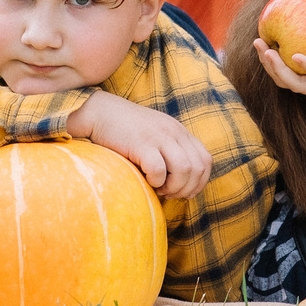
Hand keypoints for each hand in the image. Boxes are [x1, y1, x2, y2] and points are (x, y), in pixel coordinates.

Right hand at [67, 92, 212, 198]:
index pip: (205, 160)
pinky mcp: (141, 144)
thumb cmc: (126, 131)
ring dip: (174, 187)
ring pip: (184, 170)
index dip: (199, 182)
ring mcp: (159, 137)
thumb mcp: (156, 136)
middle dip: (187, 188)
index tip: (184, 192)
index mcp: (180, 132)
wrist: (100, 112)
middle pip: (198, 168)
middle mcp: (174, 133)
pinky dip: (155, 182)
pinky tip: (146, 180)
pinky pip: (159, 170)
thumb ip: (170, 151)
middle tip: (169, 193)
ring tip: (159, 188)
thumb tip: (180, 181)